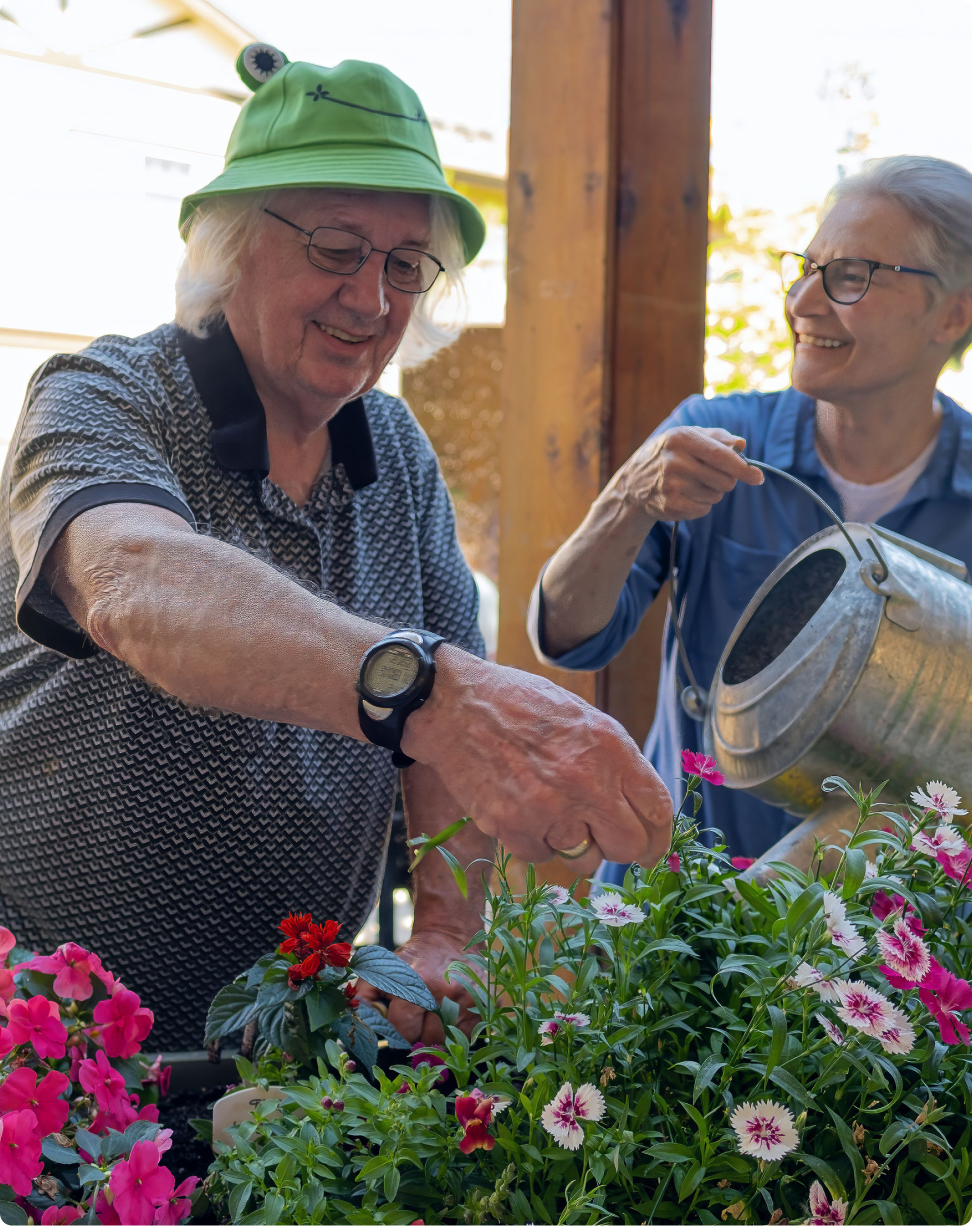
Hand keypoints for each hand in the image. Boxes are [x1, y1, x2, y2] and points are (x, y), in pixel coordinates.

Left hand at [354, 929, 476, 1043]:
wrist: (452, 938)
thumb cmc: (414, 959)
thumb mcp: (384, 968)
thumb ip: (364, 994)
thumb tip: (355, 1024)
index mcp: (417, 982)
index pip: (402, 1029)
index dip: (397, 1027)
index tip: (399, 1016)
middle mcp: (446, 992)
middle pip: (424, 1040)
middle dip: (416, 1033)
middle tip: (417, 1015)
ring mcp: (469, 1000)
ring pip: (445, 1042)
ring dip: (436, 1035)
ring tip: (433, 1014)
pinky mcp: (484, 1005)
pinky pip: (465, 1037)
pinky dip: (455, 1032)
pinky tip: (450, 1014)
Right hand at [405, 650, 673, 873]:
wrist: (456, 705)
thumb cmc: (519, 705)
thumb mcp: (581, 716)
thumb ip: (614, 760)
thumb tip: (638, 805)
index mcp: (610, 748)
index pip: (657, 810)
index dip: (659, 836)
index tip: (652, 846)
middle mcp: (586, 782)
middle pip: (629, 846)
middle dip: (622, 848)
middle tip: (606, 840)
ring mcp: (549, 809)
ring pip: (585, 859)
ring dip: (576, 845)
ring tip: (555, 814)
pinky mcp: (513, 828)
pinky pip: (542, 855)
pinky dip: (536, 840)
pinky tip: (523, 809)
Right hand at [614, 425, 762, 522]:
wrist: (633, 484)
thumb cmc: (668, 455)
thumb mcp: (687, 437)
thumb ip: (716, 437)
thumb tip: (741, 445)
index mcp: (680, 438)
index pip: (720, 455)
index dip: (742, 467)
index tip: (758, 477)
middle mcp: (674, 461)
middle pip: (724, 479)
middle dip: (726, 481)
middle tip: (710, 476)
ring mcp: (671, 485)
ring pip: (716, 496)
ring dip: (712, 493)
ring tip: (692, 485)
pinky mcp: (670, 506)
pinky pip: (704, 510)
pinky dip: (700, 505)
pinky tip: (684, 496)